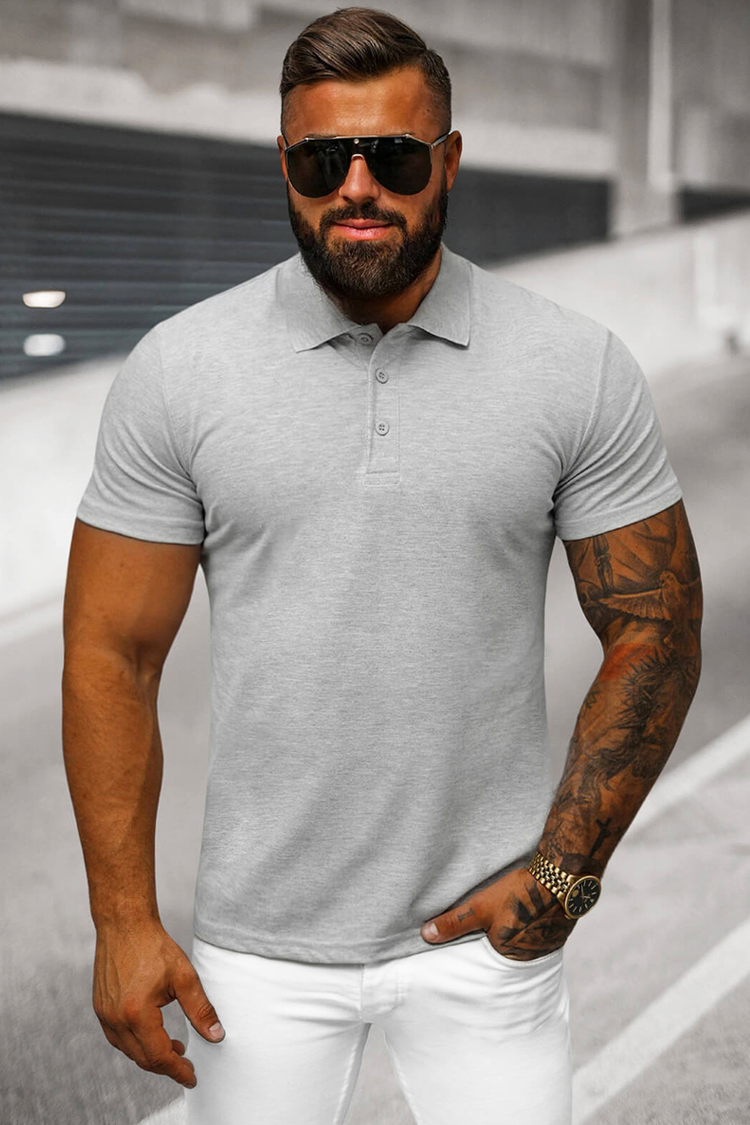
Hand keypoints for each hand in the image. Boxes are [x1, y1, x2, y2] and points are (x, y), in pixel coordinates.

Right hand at [92, 918, 224, 1087]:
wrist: (124, 924)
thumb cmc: (154, 946)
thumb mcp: (184, 977)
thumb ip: (201, 1009)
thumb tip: (216, 1035)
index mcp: (137, 1013)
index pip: (159, 1056)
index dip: (177, 1070)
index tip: (192, 1077)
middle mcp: (115, 1018)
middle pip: (142, 1058)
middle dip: (165, 1066)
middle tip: (186, 1063)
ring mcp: (104, 1014)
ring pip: (128, 1050)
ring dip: (150, 1055)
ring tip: (173, 1047)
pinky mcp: (100, 1007)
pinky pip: (117, 1037)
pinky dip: (135, 1043)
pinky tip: (151, 1034)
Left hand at [420, 866, 576, 960]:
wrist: (562, 878)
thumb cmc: (519, 894)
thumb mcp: (481, 907)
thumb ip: (455, 923)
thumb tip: (426, 935)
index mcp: (508, 958)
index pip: (485, 962)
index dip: (477, 951)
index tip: (473, 941)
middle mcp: (529, 958)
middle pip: (504, 955)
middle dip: (495, 945)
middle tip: (491, 928)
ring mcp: (546, 946)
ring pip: (521, 945)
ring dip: (514, 936)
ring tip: (508, 921)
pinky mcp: (556, 932)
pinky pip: (536, 935)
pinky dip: (528, 928)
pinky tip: (524, 915)